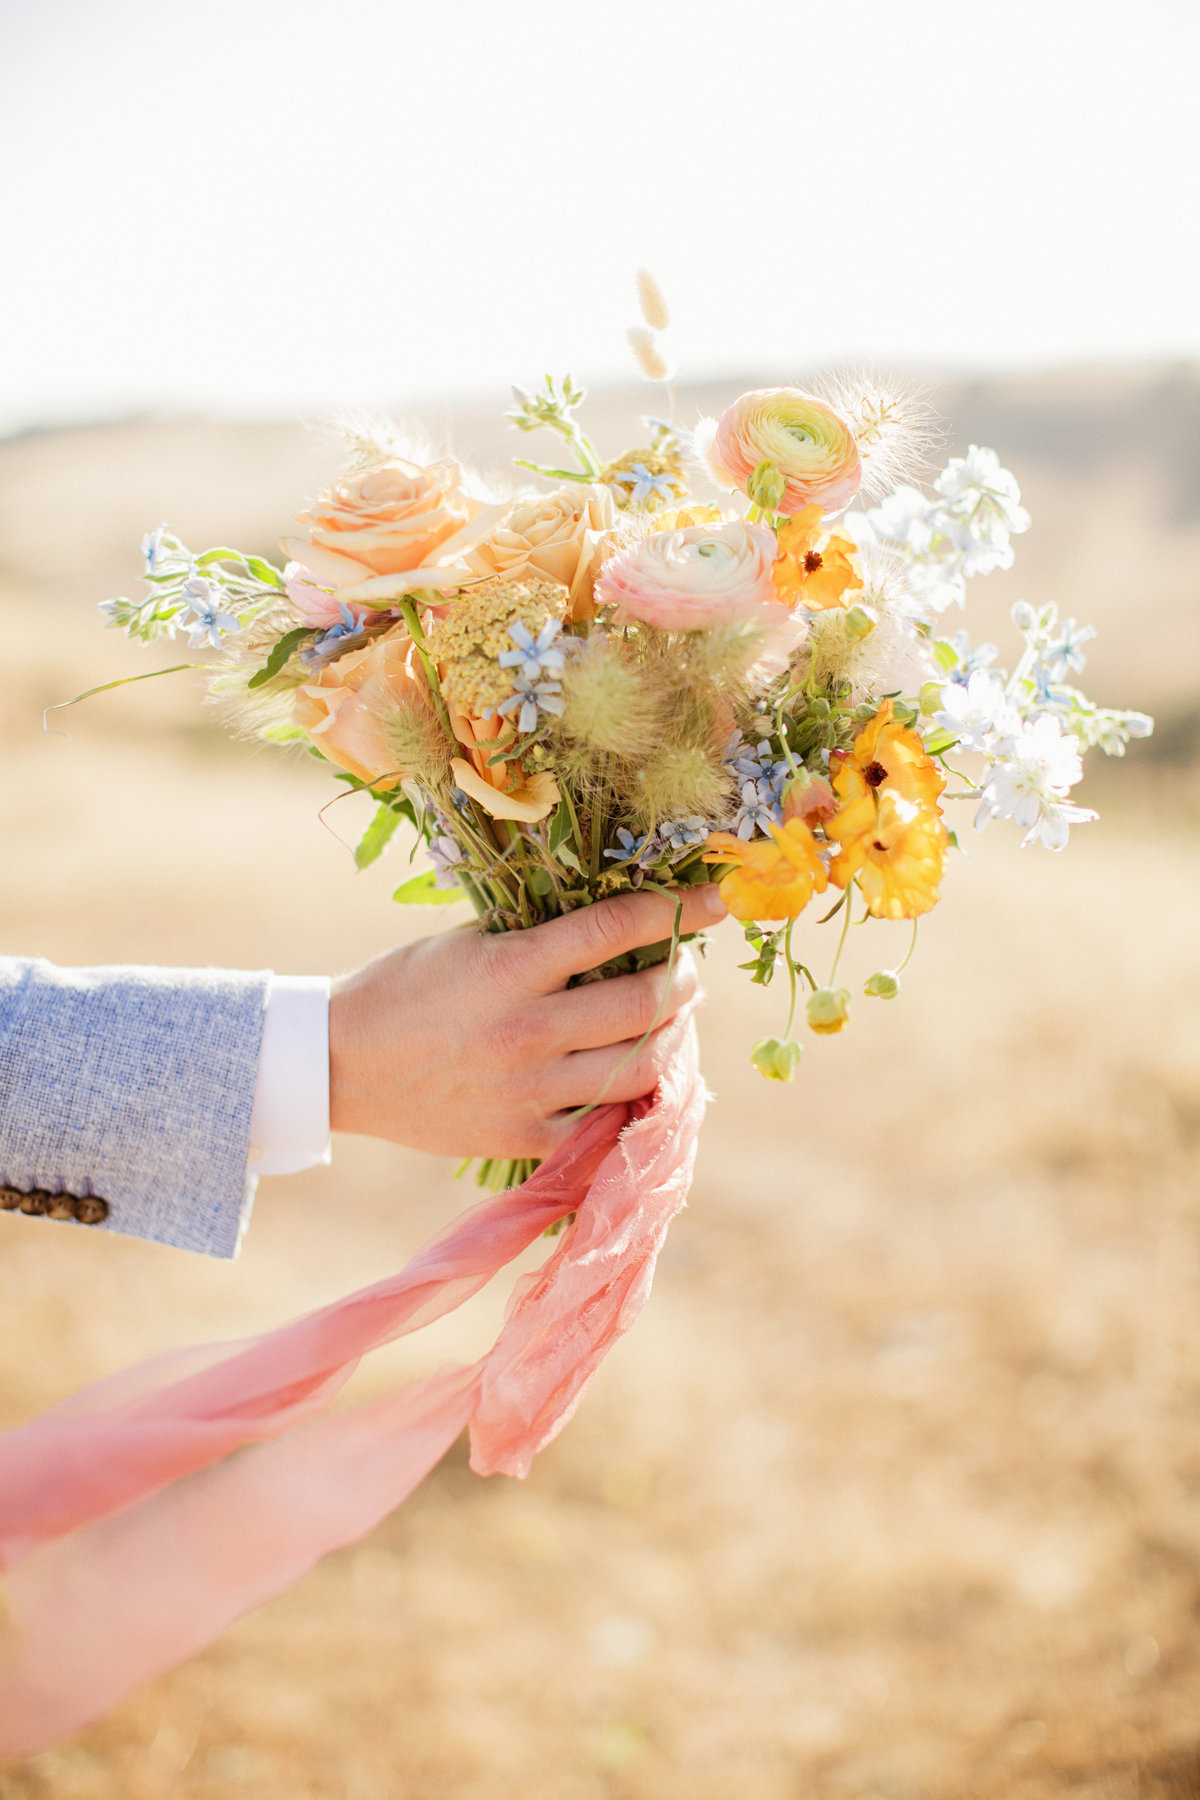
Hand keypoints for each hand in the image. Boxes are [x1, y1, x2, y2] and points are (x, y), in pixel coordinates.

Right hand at [329, 886, 724, 1158]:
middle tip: (683, 967)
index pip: (616, 928)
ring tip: (668, 1019)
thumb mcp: (467, 940)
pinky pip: (605, 1122)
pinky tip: (637, 1073)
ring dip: (671, 1036)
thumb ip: (538, 934)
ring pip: (641, 1067)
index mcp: (510, 967)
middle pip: (644, 1003)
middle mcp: (527, 1030)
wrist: (341, 1066)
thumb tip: (621, 921)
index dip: (676, 908)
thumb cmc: (404, 988)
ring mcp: (529, 1090)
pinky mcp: (524, 1137)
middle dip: (682, 978)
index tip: (713, 900)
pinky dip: (633, 1096)